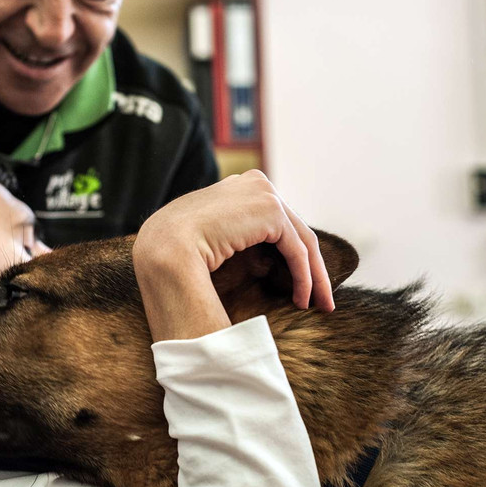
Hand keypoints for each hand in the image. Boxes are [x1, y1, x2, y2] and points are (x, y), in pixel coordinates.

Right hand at [133, 170, 332, 341]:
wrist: (164, 246)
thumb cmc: (175, 251)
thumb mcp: (209, 238)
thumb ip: (231, 236)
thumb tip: (253, 260)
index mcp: (237, 186)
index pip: (275, 222)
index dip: (291, 253)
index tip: (298, 282)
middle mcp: (253, 183)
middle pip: (294, 230)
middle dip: (312, 266)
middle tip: (321, 298)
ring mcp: (263, 192)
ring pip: (301, 240)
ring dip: (314, 276)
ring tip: (319, 304)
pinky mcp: (271, 210)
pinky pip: (296, 250)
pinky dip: (304, 277)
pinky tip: (302, 299)